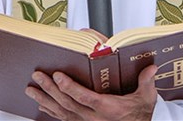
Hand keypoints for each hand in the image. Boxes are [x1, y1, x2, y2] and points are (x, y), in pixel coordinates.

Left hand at [26, 64, 157, 120]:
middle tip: (37, 76)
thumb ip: (146, 81)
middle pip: (67, 103)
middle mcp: (94, 118)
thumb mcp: (147, 97)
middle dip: (50, 89)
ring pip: (61, 111)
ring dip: (45, 99)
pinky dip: (51, 111)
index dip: (70, 87)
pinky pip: (64, 118)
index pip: (84, 98)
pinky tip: (41, 104)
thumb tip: (151, 67)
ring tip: (31, 90)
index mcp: (108, 109)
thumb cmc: (141, 114)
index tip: (58, 76)